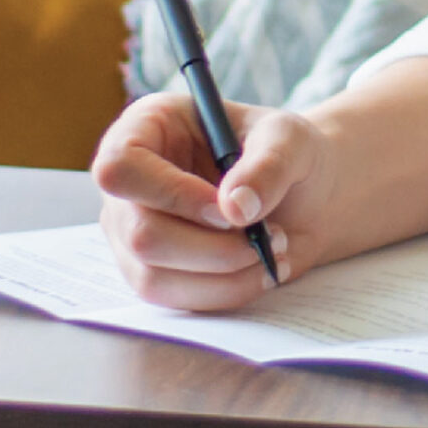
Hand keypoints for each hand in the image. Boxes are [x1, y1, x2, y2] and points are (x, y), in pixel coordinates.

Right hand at [93, 92, 337, 309]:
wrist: (306, 193)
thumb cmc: (288, 153)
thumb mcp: (291, 140)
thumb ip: (268, 165)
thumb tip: (234, 209)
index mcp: (146, 128)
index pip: (121, 168)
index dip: (172, 195)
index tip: (228, 210)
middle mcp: (129, 183)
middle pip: (140, 233)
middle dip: (214, 247)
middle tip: (271, 236)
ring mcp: (132, 231)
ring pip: (154, 276)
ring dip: (224, 275)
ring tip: (274, 252)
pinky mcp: (153, 271)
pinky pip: (174, 299)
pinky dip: (225, 293)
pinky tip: (262, 272)